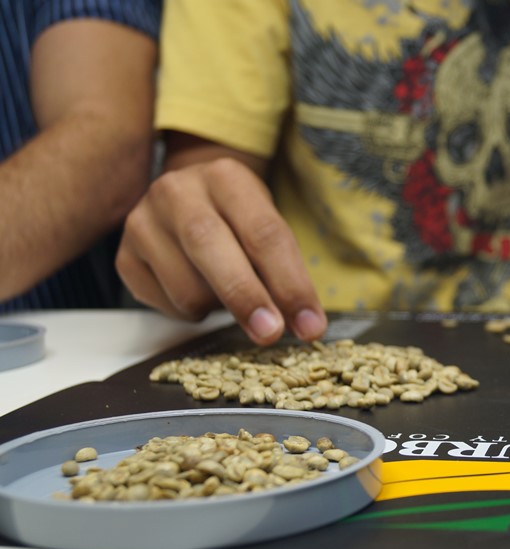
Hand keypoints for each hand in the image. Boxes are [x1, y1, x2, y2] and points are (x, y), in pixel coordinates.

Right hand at [117, 155, 326, 345]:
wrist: (188, 199)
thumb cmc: (239, 221)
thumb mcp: (267, 228)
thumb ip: (285, 271)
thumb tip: (305, 324)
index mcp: (227, 178)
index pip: (263, 233)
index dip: (290, 284)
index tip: (310, 325)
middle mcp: (177, 191)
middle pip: (210, 246)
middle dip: (246, 297)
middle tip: (271, 333)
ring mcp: (143, 222)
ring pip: (186, 286)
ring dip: (217, 307)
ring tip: (226, 293)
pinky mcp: (124, 256)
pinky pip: (164, 303)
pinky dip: (190, 311)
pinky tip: (198, 290)